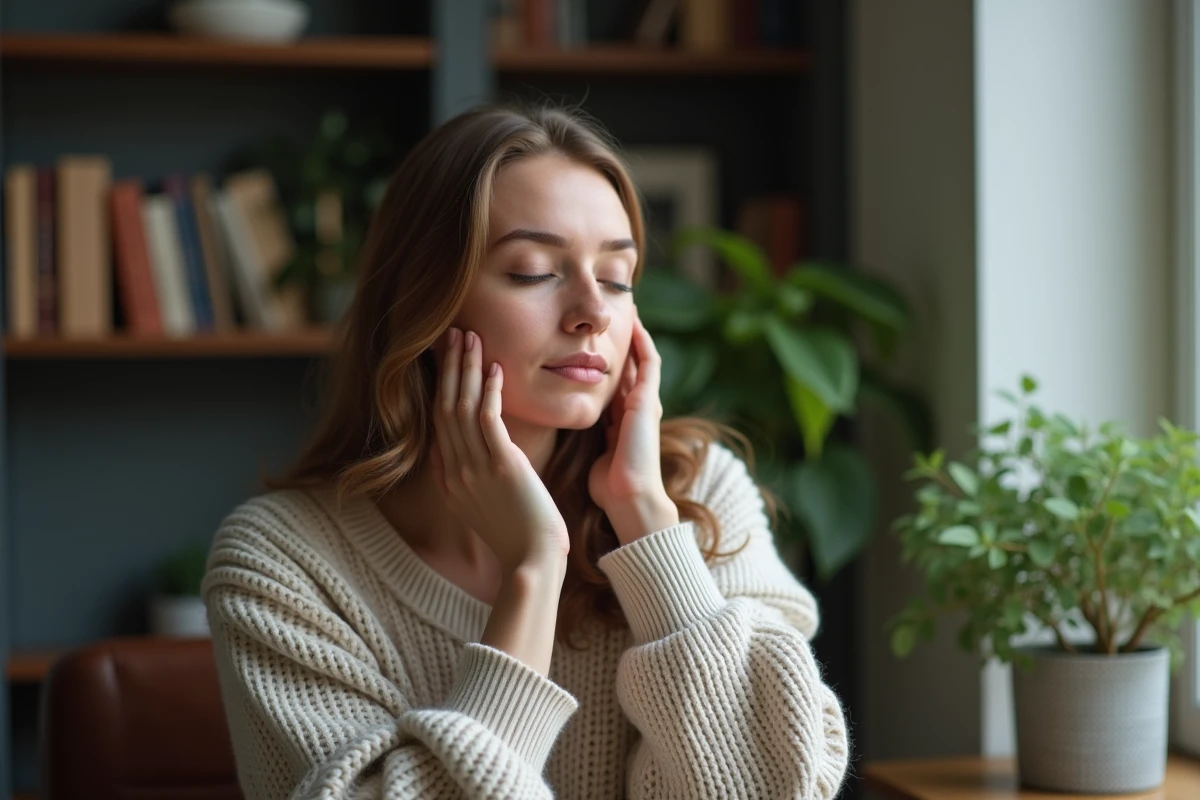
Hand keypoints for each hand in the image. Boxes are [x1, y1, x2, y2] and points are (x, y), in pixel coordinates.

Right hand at [431, 327, 569, 573]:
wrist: (532, 563)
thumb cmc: (519, 539)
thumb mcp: (483, 509)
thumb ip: (472, 482)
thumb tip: (465, 462)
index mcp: (450, 480)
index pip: (439, 423)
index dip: (441, 386)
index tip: (446, 358)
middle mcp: (455, 470)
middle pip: (445, 406)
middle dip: (449, 367)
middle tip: (453, 334)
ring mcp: (475, 468)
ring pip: (462, 406)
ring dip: (466, 368)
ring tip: (470, 337)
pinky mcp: (501, 466)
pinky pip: (488, 419)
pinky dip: (489, 391)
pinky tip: (495, 368)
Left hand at [588, 309, 678, 543]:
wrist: (629, 496)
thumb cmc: (607, 486)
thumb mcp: (591, 454)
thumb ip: (584, 440)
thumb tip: (562, 433)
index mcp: (621, 419)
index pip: (613, 383)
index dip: (604, 363)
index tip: (590, 342)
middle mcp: (635, 408)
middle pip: (630, 366)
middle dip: (621, 343)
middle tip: (610, 317)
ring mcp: (645, 403)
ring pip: (642, 360)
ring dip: (635, 336)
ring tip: (628, 310)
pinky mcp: (648, 400)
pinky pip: (650, 364)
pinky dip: (644, 343)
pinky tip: (636, 324)